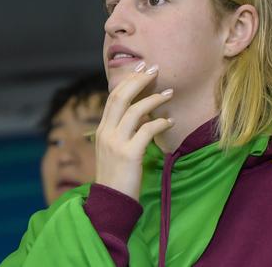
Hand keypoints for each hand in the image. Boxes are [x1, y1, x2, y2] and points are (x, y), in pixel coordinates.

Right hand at [95, 62, 173, 200]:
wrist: (111, 202)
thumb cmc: (118, 176)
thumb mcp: (115, 149)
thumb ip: (123, 131)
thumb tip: (141, 113)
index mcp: (102, 130)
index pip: (113, 97)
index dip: (128, 81)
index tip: (142, 68)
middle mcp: (106, 133)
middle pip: (120, 97)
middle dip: (139, 80)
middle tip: (155, 69)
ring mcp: (116, 143)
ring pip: (134, 111)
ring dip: (154, 99)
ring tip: (170, 93)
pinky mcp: (129, 155)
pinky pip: (146, 131)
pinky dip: (160, 123)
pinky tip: (170, 121)